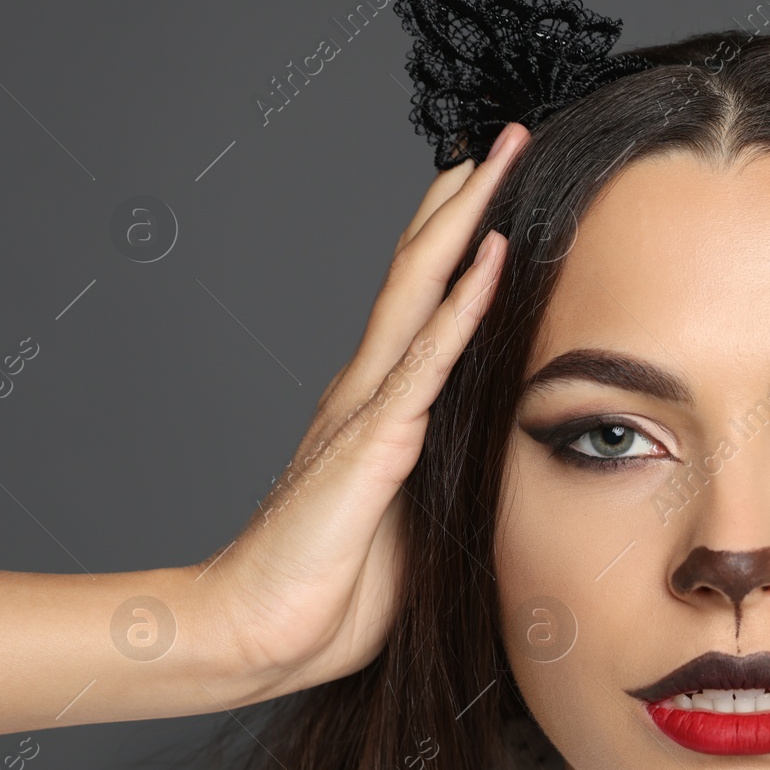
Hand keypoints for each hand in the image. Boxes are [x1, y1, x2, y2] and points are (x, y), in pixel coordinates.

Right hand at [193, 123, 529, 697]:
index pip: (424, 299)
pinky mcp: (372, 442)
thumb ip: (446, 475)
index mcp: (380, 405)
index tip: (498, 187)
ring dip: (465, 219)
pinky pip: (428, 360)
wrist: (262, 633)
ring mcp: (367, 406)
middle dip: (464, 198)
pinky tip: (492, 254)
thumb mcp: (415, 518)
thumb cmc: (336, 587)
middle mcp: (369, 387)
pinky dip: (464, 303)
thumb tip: (498, 459)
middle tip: (506, 136)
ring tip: (499, 156)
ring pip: (421, 287)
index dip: (457, 238)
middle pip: (420, 267)